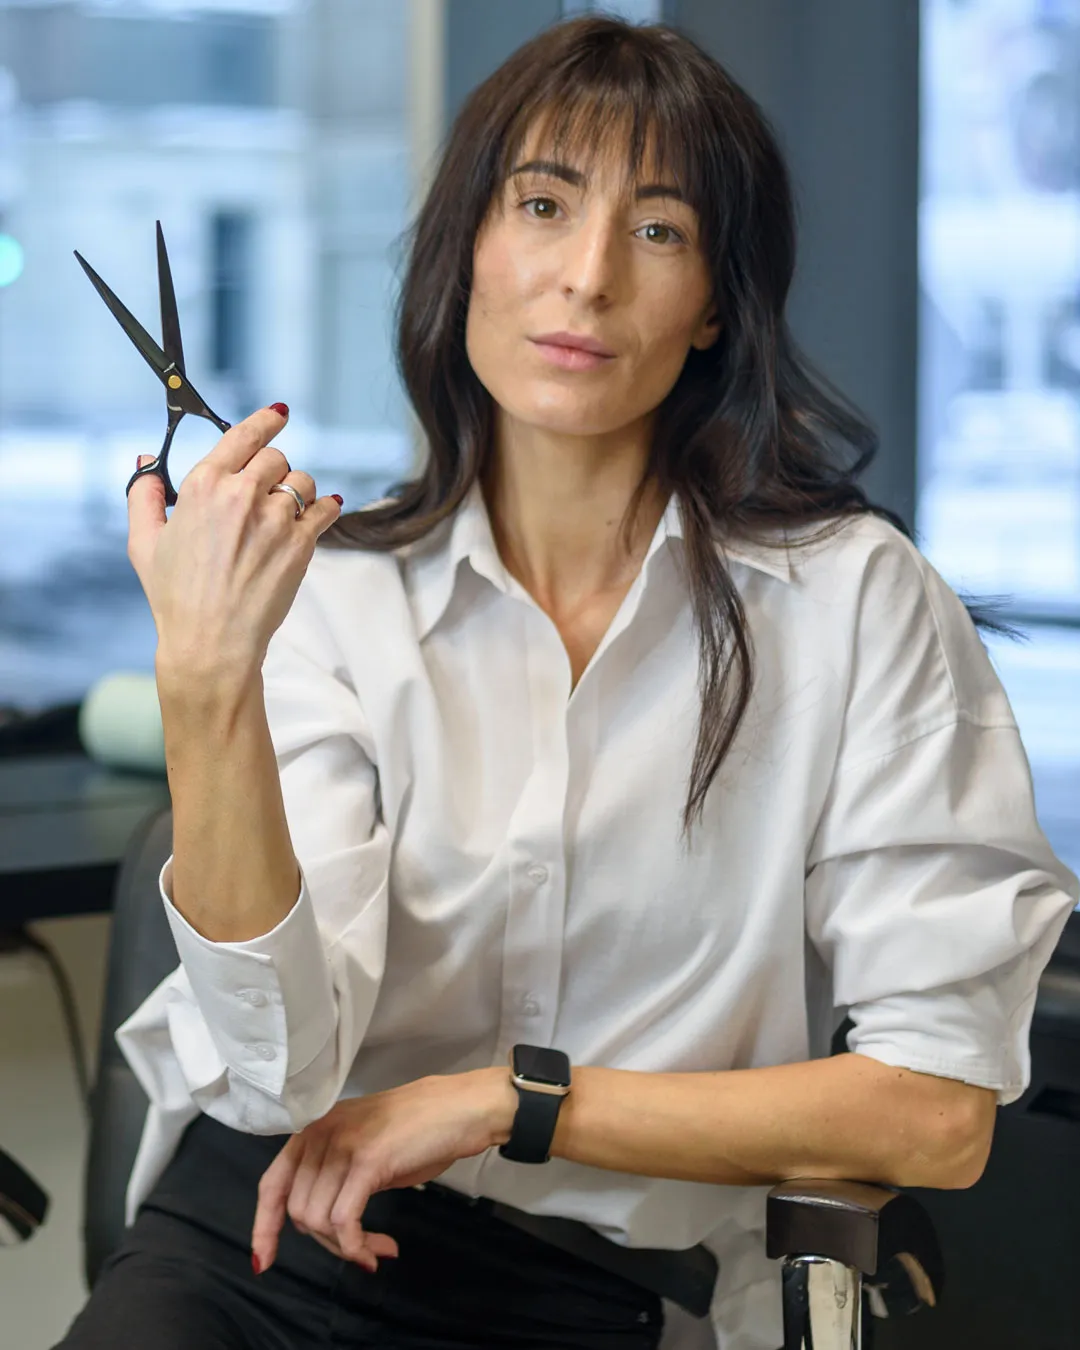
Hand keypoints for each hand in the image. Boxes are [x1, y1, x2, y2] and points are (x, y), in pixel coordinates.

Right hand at [126, 405, 342, 686]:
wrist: (211, 642)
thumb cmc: (175, 597)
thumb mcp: (144, 543)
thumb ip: (144, 495)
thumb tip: (144, 460)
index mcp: (203, 486)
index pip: (244, 435)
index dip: (265, 420)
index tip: (279, 414)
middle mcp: (242, 495)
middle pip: (277, 457)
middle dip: (273, 470)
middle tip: (264, 493)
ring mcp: (275, 518)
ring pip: (303, 481)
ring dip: (297, 492)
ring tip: (282, 516)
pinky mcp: (300, 544)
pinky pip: (324, 509)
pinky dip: (323, 509)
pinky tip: (319, 513)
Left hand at [251, 1068, 517, 1274]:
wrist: (459, 1108)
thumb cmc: (418, 1129)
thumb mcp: (362, 1147)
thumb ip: (334, 1175)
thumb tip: (319, 1224)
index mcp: (314, 1129)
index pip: (272, 1183)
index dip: (264, 1225)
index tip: (265, 1260)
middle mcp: (320, 1133)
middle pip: (298, 1211)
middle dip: (327, 1242)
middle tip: (362, 1249)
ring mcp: (343, 1145)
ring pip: (319, 1221)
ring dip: (347, 1247)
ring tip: (377, 1249)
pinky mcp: (368, 1162)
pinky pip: (345, 1221)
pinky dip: (357, 1246)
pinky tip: (378, 1251)